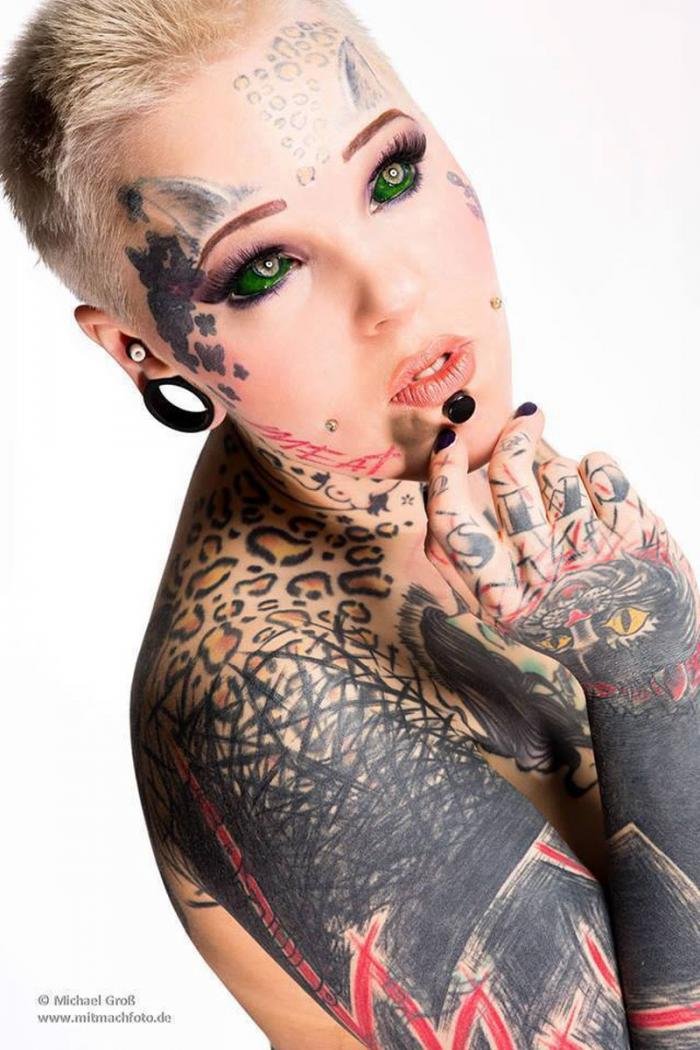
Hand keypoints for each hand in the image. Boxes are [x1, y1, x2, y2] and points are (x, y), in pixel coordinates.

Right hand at [424, 406, 699, 705]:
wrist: (642, 658)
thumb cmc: (563, 625)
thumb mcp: (503, 611)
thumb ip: (462, 562)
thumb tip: (431, 497)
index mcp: (501, 596)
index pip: (454, 523)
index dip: (445, 473)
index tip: (449, 442)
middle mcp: (544, 574)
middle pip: (509, 480)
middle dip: (512, 439)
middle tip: (523, 419)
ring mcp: (592, 550)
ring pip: (557, 470)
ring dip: (558, 469)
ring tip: (568, 497)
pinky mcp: (635, 532)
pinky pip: (600, 465)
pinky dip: (595, 467)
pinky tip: (596, 494)